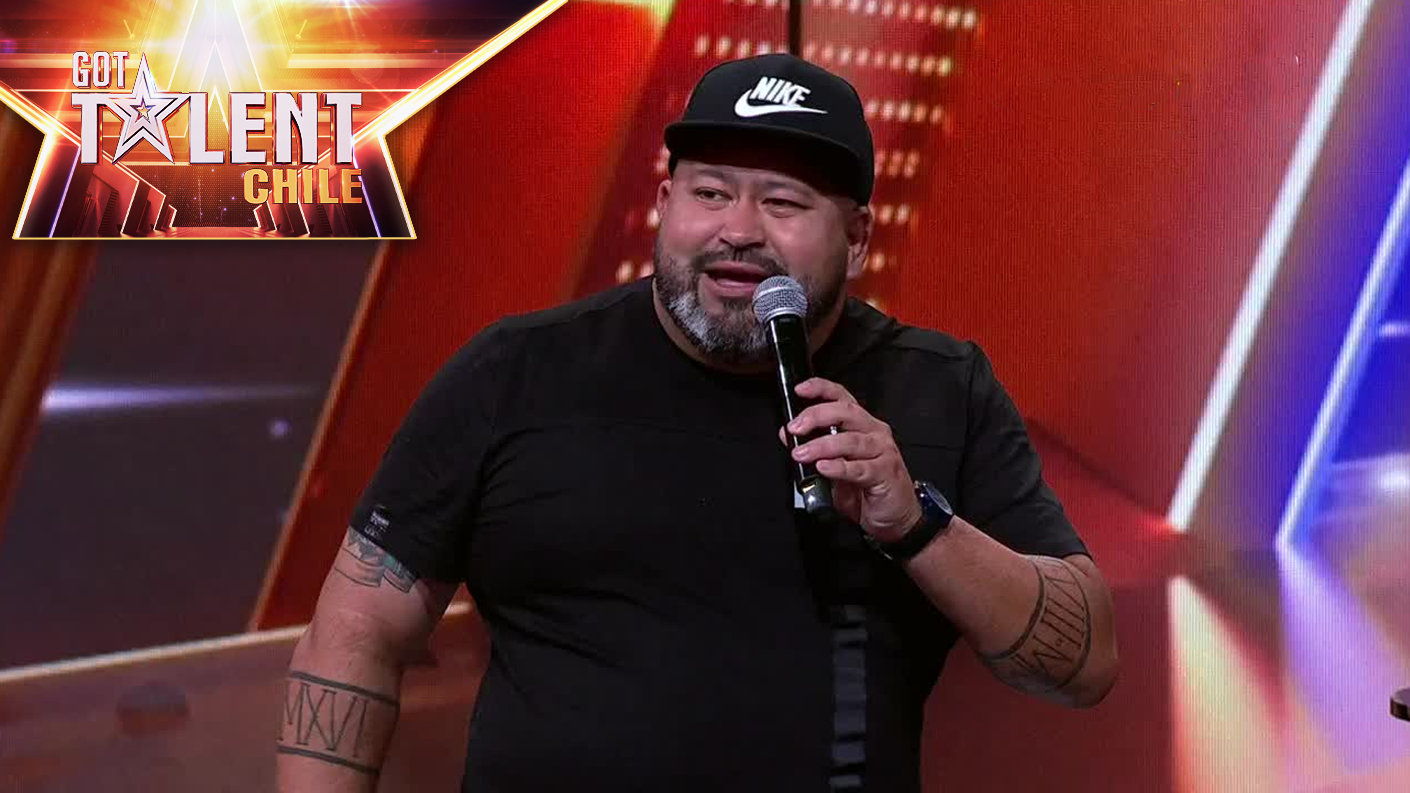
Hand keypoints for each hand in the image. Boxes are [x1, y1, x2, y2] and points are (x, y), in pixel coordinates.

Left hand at [778, 378, 922, 541]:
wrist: (896, 517)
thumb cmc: (867, 490)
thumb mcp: (834, 467)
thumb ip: (815, 450)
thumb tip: (788, 436)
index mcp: (862, 425)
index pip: (842, 398)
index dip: (821, 389)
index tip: (800, 390)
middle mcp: (874, 433)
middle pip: (845, 413)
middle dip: (817, 416)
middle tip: (795, 428)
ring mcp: (883, 452)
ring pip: (851, 440)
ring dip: (822, 446)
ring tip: (802, 454)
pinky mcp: (886, 473)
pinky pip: (860, 468)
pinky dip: (839, 467)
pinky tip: (824, 468)